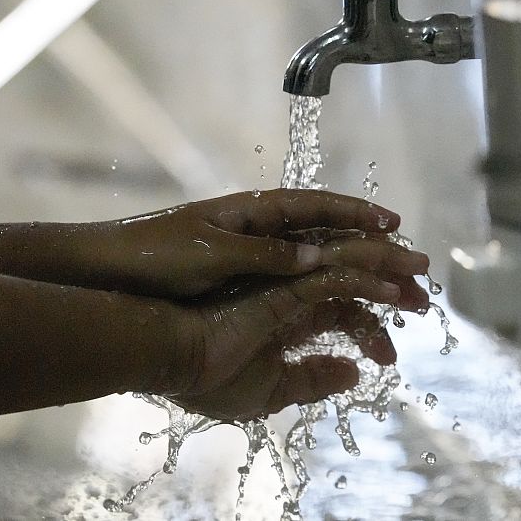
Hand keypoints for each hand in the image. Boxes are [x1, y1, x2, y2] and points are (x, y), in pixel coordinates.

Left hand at [83, 189, 425, 300]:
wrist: (108, 272)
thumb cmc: (156, 255)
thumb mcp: (213, 254)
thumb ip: (265, 255)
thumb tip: (317, 255)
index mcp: (254, 212)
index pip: (319, 207)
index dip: (359, 215)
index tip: (395, 225)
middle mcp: (259, 229)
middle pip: (328, 236)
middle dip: (372, 251)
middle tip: (412, 270)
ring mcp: (252, 255)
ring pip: (317, 263)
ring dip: (355, 277)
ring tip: (391, 300)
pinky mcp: (240, 281)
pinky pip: (294, 286)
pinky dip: (323, 296)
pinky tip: (343, 313)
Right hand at [159, 265, 401, 421]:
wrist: (173, 363)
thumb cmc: (211, 376)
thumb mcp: (273, 389)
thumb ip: (314, 379)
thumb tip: (354, 374)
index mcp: (288, 312)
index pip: (341, 309)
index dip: (369, 328)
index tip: (388, 357)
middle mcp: (293, 290)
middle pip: (354, 276)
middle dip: (393, 283)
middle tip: (425, 301)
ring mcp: (287, 282)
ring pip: (349, 262)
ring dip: (389, 265)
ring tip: (423, 272)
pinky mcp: (283, 285)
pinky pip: (333, 277)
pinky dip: (365, 281)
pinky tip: (390, 293)